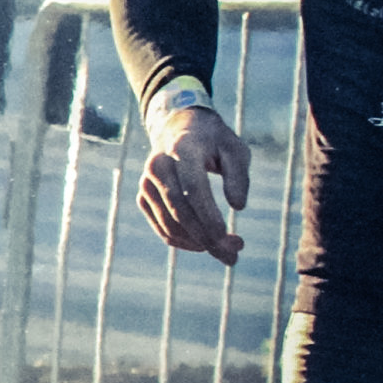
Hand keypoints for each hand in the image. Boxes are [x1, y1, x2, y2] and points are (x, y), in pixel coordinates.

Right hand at [137, 104, 250, 264]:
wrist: (177, 127)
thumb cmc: (213, 141)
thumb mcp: (235, 149)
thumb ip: (239, 176)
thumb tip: (238, 207)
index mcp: (182, 148)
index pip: (193, 187)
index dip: (209, 215)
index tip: (230, 237)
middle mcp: (158, 165)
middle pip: (179, 210)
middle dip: (208, 238)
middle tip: (235, 254)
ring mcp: (147, 182)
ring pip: (170, 224)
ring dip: (199, 244)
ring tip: (230, 250)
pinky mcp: (143, 196)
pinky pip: (163, 228)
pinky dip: (185, 242)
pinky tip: (208, 244)